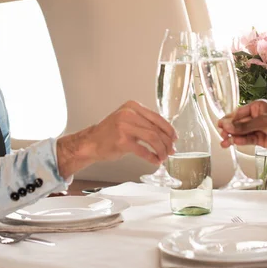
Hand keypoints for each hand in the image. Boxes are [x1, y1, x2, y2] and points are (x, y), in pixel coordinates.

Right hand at [57, 101, 176, 177]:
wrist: (91, 143)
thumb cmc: (109, 134)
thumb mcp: (127, 121)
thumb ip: (144, 124)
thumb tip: (166, 135)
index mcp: (132, 106)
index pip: (157, 117)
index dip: (169, 129)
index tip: (175, 138)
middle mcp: (128, 114)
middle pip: (156, 129)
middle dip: (167, 142)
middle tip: (171, 151)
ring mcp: (124, 127)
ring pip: (153, 139)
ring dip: (161, 150)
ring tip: (163, 157)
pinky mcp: (122, 141)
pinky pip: (143, 150)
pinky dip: (152, 157)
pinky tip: (154, 161)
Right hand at [217, 99, 266, 152]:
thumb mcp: (263, 122)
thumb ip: (244, 126)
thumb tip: (226, 127)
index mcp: (257, 107)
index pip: (239, 113)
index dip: (229, 119)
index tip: (220, 125)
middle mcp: (255, 117)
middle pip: (238, 123)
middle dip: (229, 129)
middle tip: (222, 135)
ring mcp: (257, 128)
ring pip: (241, 132)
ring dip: (233, 137)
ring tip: (224, 143)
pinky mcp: (259, 139)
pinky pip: (247, 139)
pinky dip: (240, 141)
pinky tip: (235, 143)